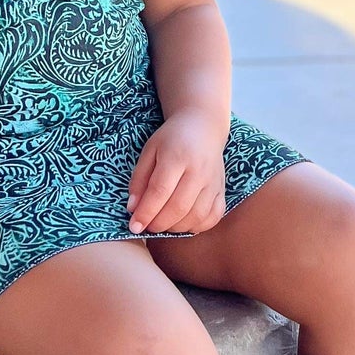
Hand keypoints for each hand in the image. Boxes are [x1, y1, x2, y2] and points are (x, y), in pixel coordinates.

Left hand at [128, 110, 227, 234]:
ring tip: (163, 224)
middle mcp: (199, 170)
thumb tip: (133, 208)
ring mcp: (214, 181)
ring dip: (176, 228)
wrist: (203, 126)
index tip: (134, 226)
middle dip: (159, 223)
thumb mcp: (149, 151)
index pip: (160, 191)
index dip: (146, 212)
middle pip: (179, 207)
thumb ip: (139, 179)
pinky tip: (184, 223)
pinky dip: (198, 226)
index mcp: (177, 156)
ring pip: (197, 215)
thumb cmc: (172, 139)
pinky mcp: (222, 189)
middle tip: (147, 226)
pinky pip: (214, 216)